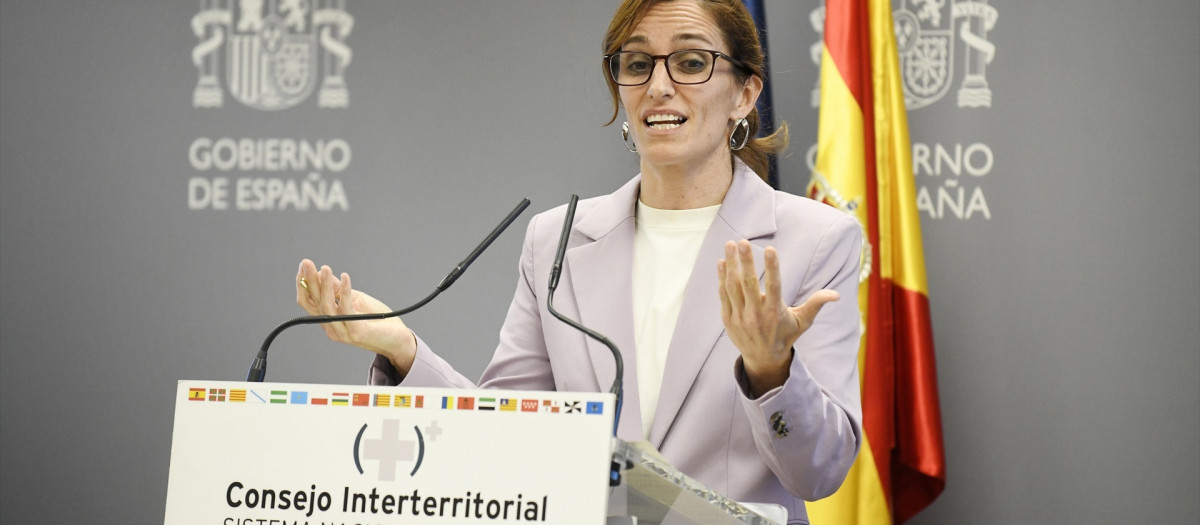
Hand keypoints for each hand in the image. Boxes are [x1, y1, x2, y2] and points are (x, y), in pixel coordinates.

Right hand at [296, 259, 417, 373]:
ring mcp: (342, 331)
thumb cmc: (377, 320)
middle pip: (314, 303)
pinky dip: (345, 292)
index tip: (303, 266)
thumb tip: (322, 273)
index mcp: (329, 319)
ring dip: (324, 285)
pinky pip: (346, 309)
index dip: (303, 284)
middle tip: (306, 263)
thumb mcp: (356, 299)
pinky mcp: (356, 332)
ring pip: (327, 306)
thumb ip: (338, 290)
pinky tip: (345, 278)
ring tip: (325, 269)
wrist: (398, 339)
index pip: (309, 302)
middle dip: (309, 281)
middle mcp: (331, 327)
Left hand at [718, 240, 839, 395]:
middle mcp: (756, 314)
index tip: (770, 248)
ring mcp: (740, 317)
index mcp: (775, 312)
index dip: (772, 267)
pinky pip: (724, 295)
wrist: (763, 360)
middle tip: (742, 241)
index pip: (774, 286)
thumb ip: (816, 304)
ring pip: (733, 287)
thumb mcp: (802, 322)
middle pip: (749, 284)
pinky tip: (722, 263)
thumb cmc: (785, 335)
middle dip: (746, 261)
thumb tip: (837, 295)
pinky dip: (722, 279)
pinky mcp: (728, 319)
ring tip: (729, 244)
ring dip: (731, 265)